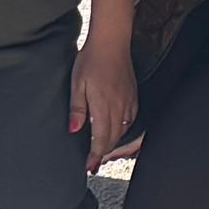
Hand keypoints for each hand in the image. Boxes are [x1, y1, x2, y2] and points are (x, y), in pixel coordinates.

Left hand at [72, 44, 140, 166]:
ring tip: (103, 151)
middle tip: (94, 163)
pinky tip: (116, 131)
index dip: (95, 155)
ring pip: (123, 131)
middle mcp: (119, 107)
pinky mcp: (133, 96)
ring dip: (113, 143)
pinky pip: (131, 120)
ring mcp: (128, 101)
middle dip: (103, 153)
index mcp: (103, 105)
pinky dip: (123, 130)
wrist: (111, 42)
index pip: (101, 139)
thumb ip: (77, 109)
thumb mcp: (77, 84)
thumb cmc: (91, 60)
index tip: (89, 166)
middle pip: (113, 139)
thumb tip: (74, 130)